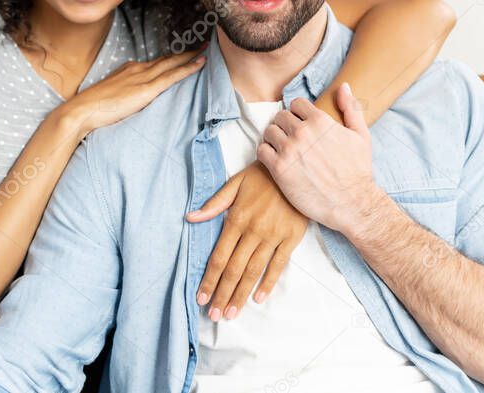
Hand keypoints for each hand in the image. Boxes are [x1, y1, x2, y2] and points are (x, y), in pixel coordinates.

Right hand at [63, 48, 205, 138]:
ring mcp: (142, 77)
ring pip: (172, 63)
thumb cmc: (93, 108)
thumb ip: (126, 95)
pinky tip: (200, 63)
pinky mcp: (146, 89)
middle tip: (202, 44)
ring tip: (206, 49)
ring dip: (190, 56)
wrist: (82, 110)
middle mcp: (137, 69)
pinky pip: (172, 76)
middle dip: (185, 52)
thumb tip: (134, 101)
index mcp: (129, 70)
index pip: (155, 63)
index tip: (182, 54)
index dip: (170, 58)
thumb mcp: (112, 97)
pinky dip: (188, 68)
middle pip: (166, 59)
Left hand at [185, 161, 307, 320]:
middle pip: (234, 270)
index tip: (200, 298)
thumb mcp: (235, 183)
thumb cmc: (262, 176)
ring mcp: (273, 236)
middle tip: (214, 316)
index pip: (219, 257)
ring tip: (231, 313)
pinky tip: (258, 298)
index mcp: (237, 219)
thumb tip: (190, 218)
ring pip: (254, 271)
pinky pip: (278, 265)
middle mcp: (253, 231)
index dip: (209, 279)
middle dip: (222, 294)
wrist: (294, 167)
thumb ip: (214, 204)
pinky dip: (268, 283)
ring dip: (241, 294)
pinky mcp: (291, 238)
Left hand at [257, 83, 378, 232]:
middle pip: (280, 116)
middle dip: (285, 126)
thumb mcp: (361, 135)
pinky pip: (261, 151)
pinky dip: (266, 154)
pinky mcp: (279, 169)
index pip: (296, 104)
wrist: (353, 203)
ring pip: (269, 132)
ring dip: (274, 139)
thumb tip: (344, 86)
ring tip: (283, 149)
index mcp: (320, 120)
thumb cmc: (358, 171)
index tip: (301, 124)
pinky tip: (276, 161)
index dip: (298, 114)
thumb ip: (351, 108)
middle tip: (291, 139)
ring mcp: (289, 150)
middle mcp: (302, 132)